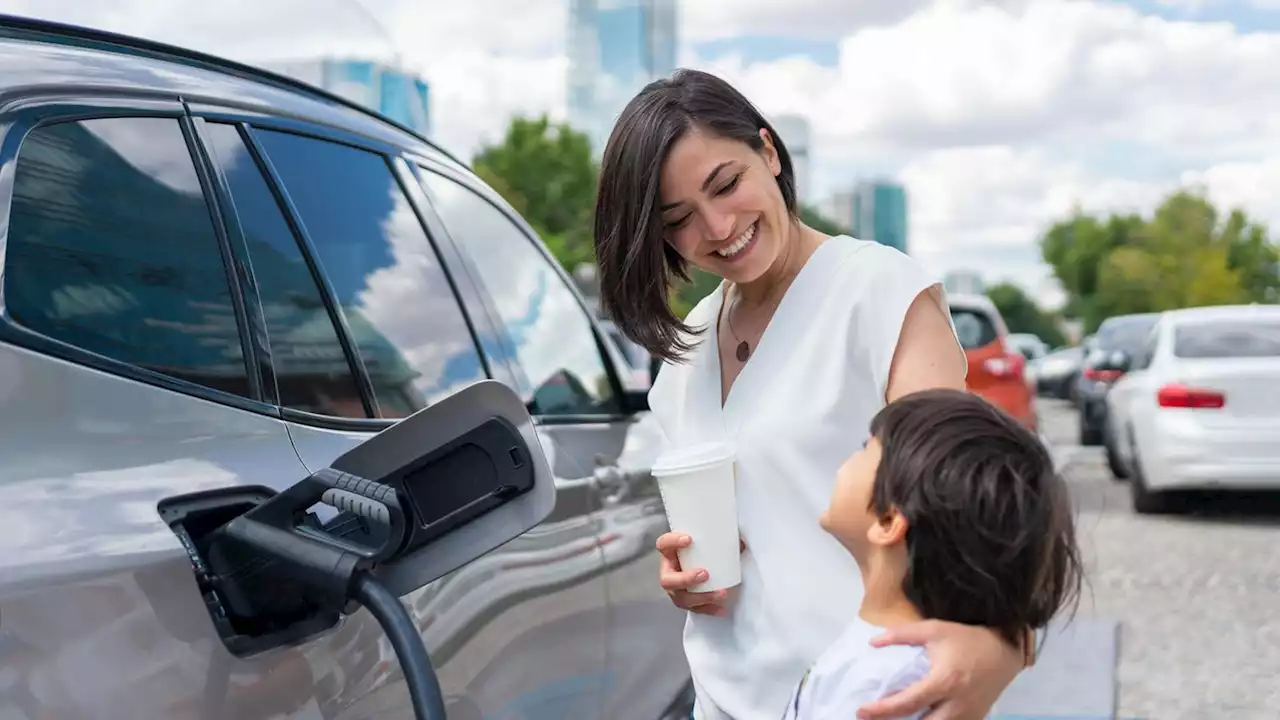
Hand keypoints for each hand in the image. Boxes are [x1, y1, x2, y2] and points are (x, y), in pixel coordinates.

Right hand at [656, 532, 745, 616]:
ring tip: (721, 594)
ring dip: (701, 598)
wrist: (698, 563)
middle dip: (685, 579)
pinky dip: (709, 610)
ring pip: (681, 599)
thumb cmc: (700, 550)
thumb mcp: (705, 542)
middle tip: (705, 574)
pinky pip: (695, 609)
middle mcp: (668, 572)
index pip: (663, 544)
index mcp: (669, 553)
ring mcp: (675, 590)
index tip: (690, 539)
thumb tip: (742, 542)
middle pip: (667, 580)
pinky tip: (722, 609)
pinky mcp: (686, 602)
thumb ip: (722, 539)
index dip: (672, 541)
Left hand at [856, 620, 1020, 719]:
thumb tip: (872, 643)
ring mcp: (968, 716)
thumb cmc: (967, 639)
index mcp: (944, 681)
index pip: (908, 703)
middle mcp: (956, 704)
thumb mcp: (934, 630)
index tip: (861, 711)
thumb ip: (902, 634)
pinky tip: (918, 719)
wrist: (1005, 650)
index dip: (882, 711)